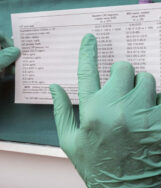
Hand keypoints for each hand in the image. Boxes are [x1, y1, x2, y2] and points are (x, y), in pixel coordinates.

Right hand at [50, 34, 160, 186]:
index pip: (87, 71)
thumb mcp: (70, 141)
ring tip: (135, 104)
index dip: (87, 51)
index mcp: (92, 111)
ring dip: (140, 87)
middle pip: (124, 68)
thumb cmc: (96, 166)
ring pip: (147, 79)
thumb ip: (61, 110)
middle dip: (121, 74)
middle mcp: (118, 109)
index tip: (90, 38)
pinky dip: (155, 102)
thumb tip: (53, 86)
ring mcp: (143, 116)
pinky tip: (148, 115)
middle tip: (119, 87)